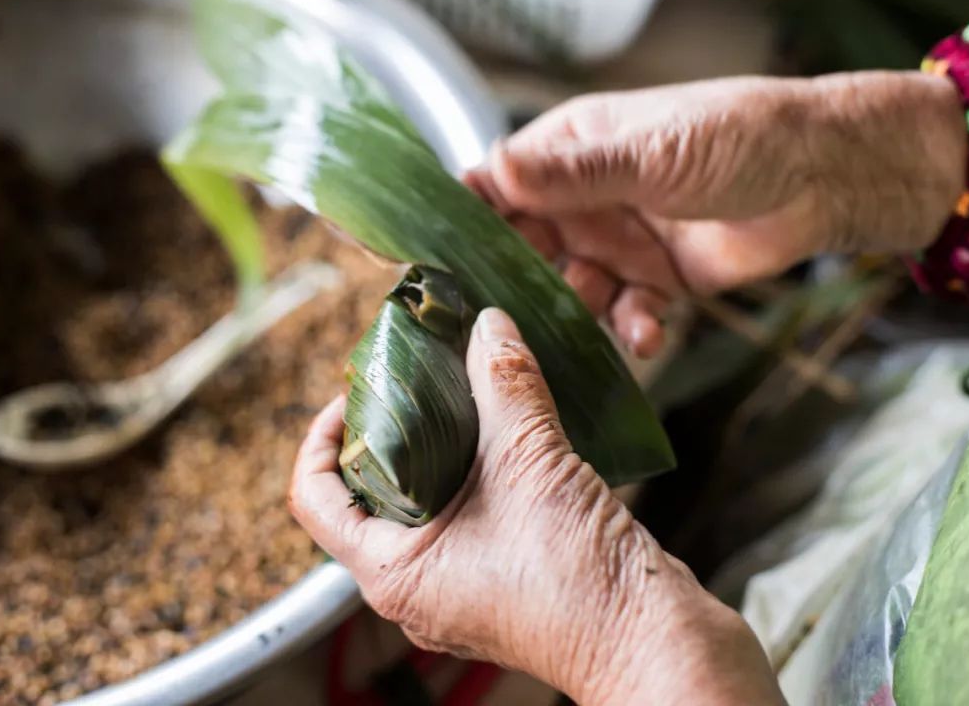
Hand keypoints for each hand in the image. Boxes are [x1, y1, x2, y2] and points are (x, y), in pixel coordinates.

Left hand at [289, 308, 782, 704]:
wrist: (653, 642)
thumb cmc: (580, 585)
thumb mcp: (531, 466)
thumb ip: (506, 385)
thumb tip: (489, 325)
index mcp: (393, 572)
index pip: (315, 497)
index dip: (323, 435)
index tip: (356, 393)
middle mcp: (416, 582)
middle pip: (370, 491)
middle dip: (389, 428)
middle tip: (415, 376)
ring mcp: (458, 580)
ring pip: (425, 498)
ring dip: (440, 441)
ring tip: (460, 388)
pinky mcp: (501, 572)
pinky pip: (469, 508)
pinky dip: (478, 464)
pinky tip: (505, 423)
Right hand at [466, 72, 966, 357]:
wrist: (820, 177)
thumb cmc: (739, 137)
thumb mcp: (650, 153)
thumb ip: (575, 174)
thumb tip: (493, 170)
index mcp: (572, 149)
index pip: (498, 183)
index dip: (466, 218)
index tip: (437, 258)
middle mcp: (586, 198)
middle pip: (524, 245)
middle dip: (515, 278)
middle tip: (501, 312)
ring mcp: (618, 241)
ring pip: (569, 288)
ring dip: (577, 307)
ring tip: (598, 309)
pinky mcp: (653, 281)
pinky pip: (623, 313)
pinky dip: (632, 327)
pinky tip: (649, 332)